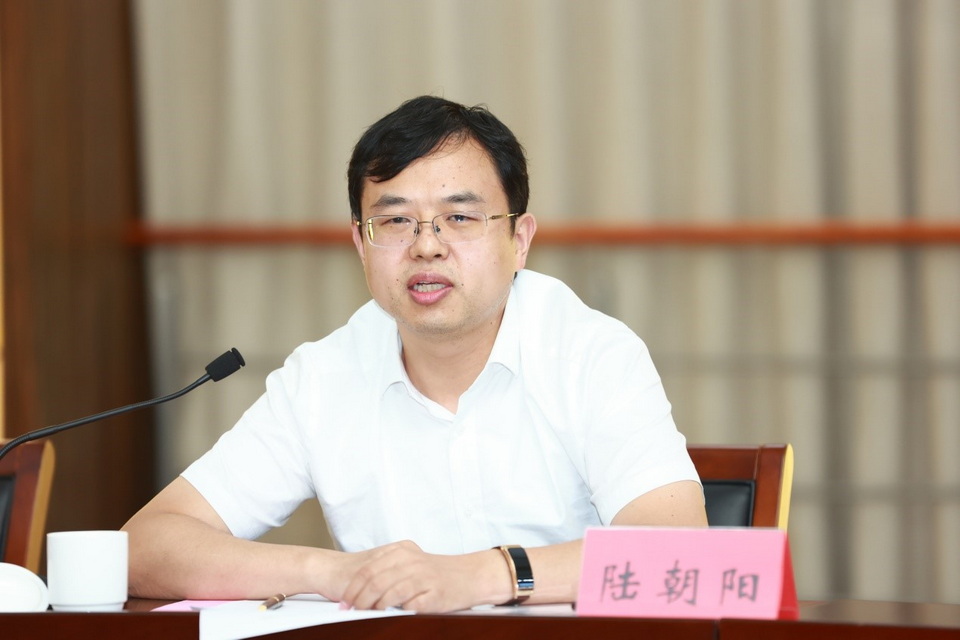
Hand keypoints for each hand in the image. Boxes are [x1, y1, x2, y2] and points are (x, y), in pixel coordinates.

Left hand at [336, 540, 507, 612]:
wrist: (469, 576)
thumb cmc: (436, 572)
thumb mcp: (411, 561)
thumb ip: (389, 568)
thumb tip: (359, 587)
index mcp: (402, 551)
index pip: (369, 569)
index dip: (352, 586)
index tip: (343, 600)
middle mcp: (412, 562)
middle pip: (375, 581)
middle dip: (358, 599)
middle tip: (350, 611)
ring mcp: (423, 578)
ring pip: (389, 593)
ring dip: (373, 607)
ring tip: (366, 614)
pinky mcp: (432, 596)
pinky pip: (408, 606)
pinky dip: (396, 613)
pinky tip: (389, 616)